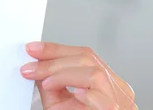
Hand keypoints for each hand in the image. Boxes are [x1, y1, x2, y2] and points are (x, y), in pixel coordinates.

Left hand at [20, 42, 136, 109]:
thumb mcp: (60, 103)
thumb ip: (51, 82)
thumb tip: (36, 64)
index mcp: (107, 84)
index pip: (84, 55)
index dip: (56, 49)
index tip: (33, 49)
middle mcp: (118, 91)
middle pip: (88, 59)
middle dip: (54, 60)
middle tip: (31, 68)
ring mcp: (121, 104)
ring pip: (94, 73)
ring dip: (63, 74)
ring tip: (45, 83)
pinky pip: (103, 100)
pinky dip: (84, 93)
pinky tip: (72, 93)